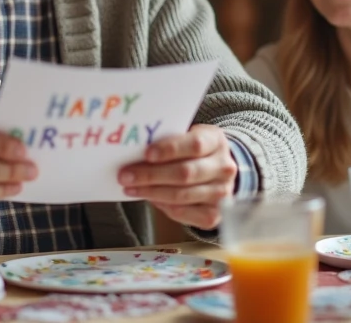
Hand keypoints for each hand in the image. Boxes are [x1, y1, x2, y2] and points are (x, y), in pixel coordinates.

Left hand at [118, 124, 237, 229]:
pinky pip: (183, 213)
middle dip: (151, 175)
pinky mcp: (213, 215)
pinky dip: (162, 206)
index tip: (146, 154)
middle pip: (186, 173)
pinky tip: (149, 198)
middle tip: (126, 175)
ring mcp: (221, 194)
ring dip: (151, 192)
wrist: (217, 170)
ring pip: (182, 196)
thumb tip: (136, 152)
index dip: (170, 149)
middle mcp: (224, 168)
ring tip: (130, 187)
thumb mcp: (187, 137)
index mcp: (216, 141)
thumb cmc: (193, 151)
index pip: (195, 145)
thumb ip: (168, 142)